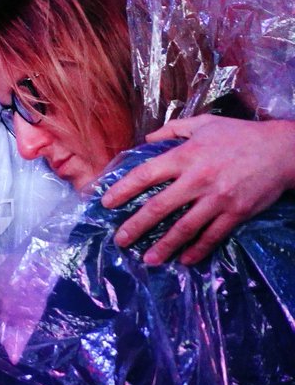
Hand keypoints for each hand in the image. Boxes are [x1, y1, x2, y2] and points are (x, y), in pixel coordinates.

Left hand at [101, 115, 294, 264]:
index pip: (145, 174)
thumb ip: (173, 130)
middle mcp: (197, 179)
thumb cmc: (240, 135)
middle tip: (120, 241)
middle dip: (136, 226)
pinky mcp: (236, 213)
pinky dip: (197, 250)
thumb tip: (147, 139)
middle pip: (159, 207)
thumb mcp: (204, 124)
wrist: (283, 150)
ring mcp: (217, 199)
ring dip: (163, 246)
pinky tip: (184, 260)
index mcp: (185, 156)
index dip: (123, 189)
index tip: (106, 203)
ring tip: (148, 259)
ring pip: (184, 228)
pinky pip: (212, 236)